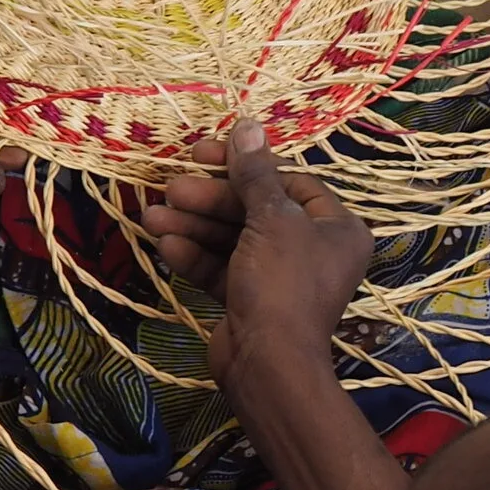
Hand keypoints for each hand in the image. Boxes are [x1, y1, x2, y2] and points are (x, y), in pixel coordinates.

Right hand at [151, 119, 375, 387]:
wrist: (269, 365)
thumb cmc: (283, 284)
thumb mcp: (272, 220)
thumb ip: (256, 173)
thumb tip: (248, 124)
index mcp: (336, 228)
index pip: (290, 182)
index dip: (247, 165)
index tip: (205, 153)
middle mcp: (313, 250)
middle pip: (256, 209)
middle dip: (211, 199)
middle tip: (173, 188)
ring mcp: (279, 277)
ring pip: (234, 238)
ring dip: (193, 224)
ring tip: (152, 215)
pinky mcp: (250, 300)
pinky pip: (223, 268)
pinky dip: (196, 256)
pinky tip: (165, 244)